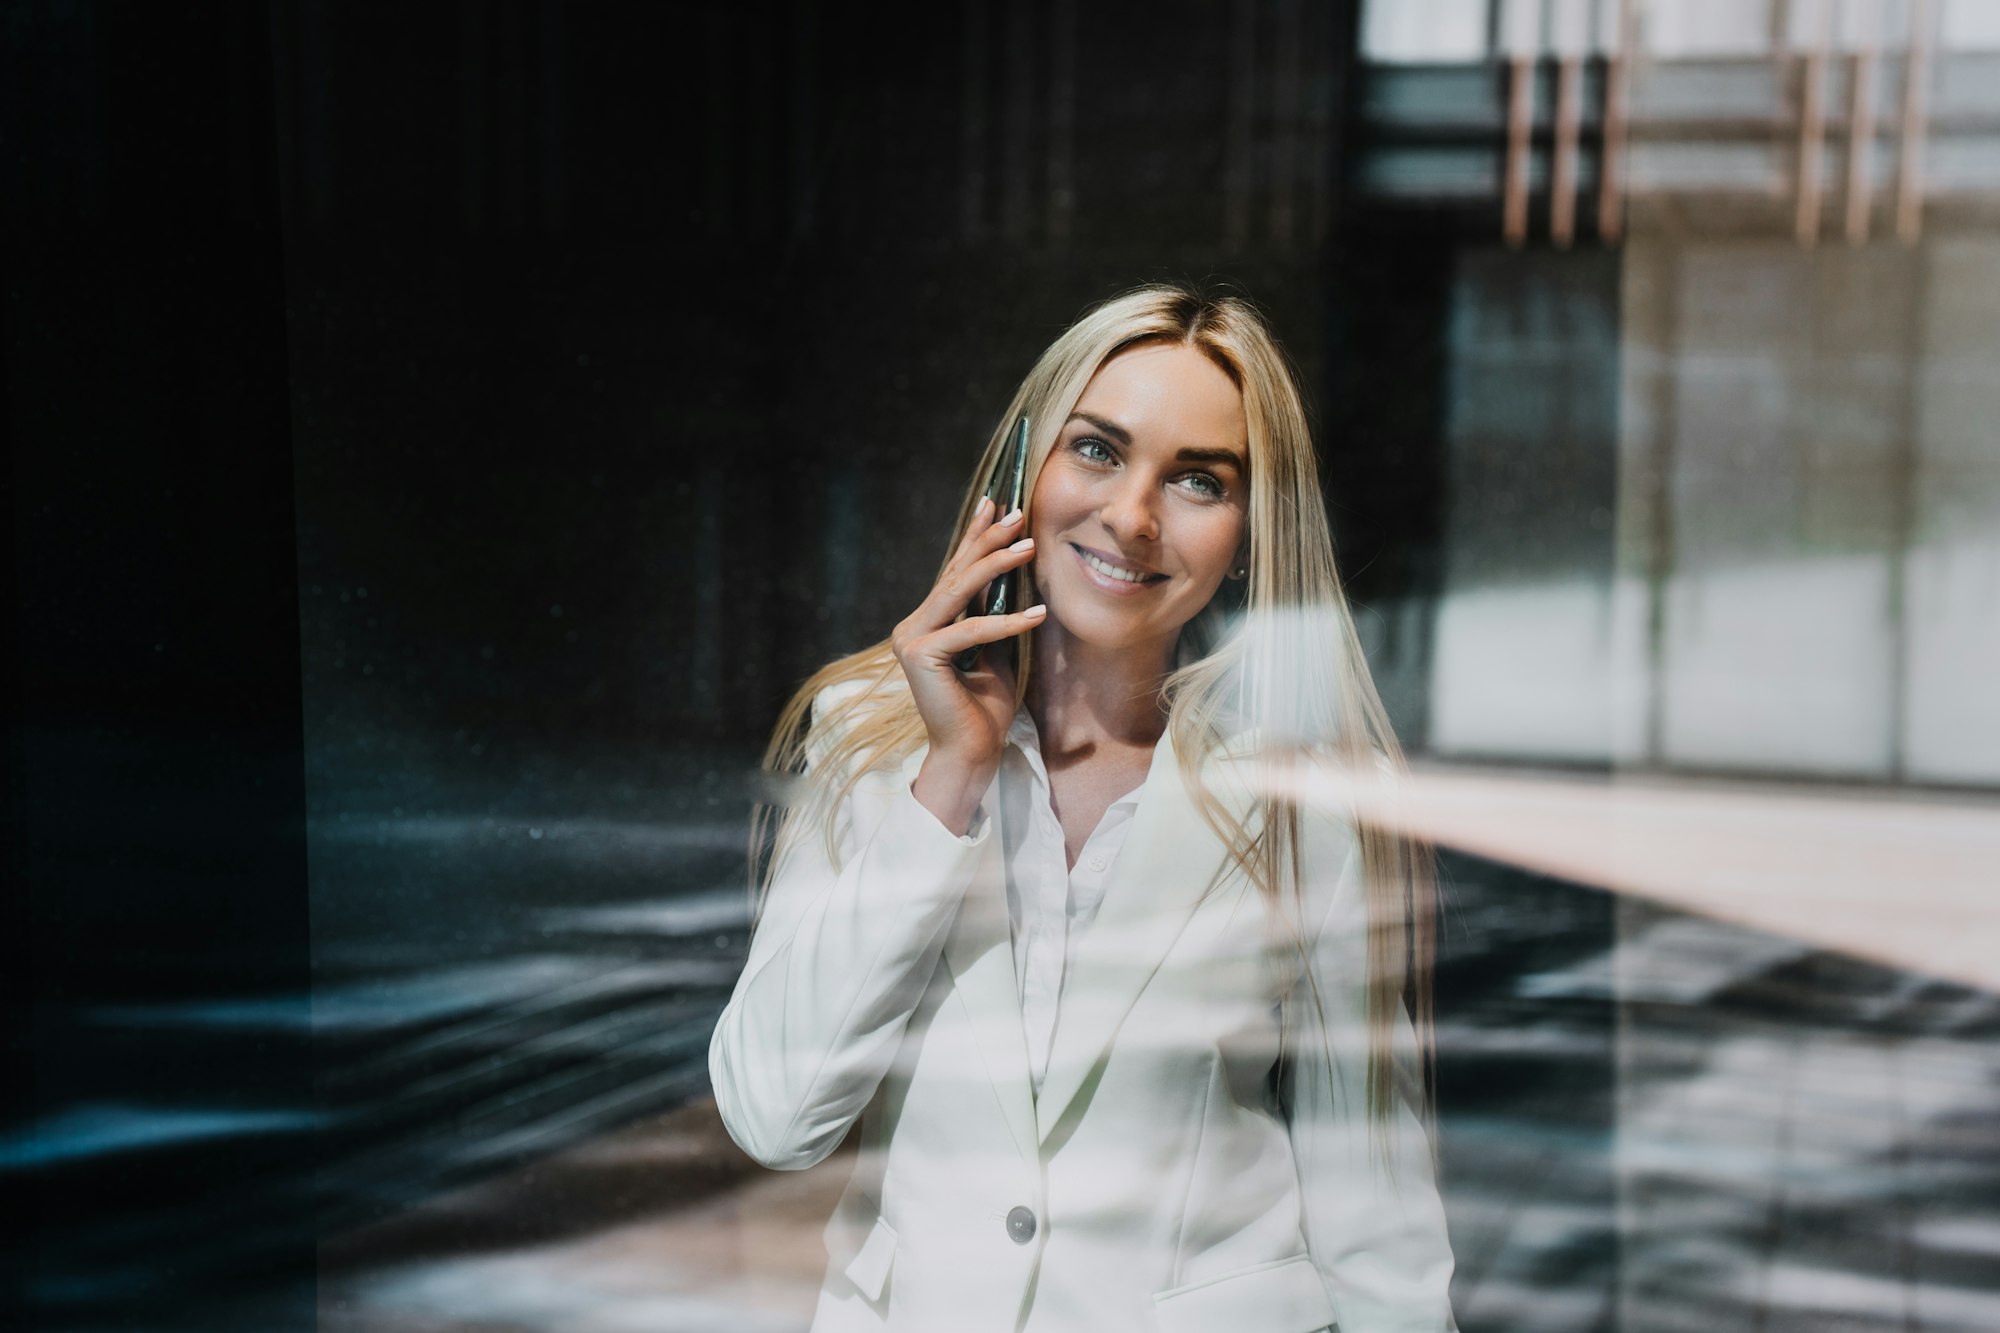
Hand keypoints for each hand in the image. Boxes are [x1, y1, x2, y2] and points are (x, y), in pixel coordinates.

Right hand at [890, 497, 1045, 831]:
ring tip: (1029, 547)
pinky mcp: (920, 656)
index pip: (955, 573)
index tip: (995, 505)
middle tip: (1017, 514)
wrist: (971, 754)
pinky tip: (1038, 613)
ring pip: (960, 592)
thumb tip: (1014, 578)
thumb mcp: (996, 652)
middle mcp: (912, 628)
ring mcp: (911, 640)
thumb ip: (995, 617)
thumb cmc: (985, 709)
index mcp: (927, 625)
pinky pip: (972, 630)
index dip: (975, 537)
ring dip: (997, 566)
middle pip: (956, 574)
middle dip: (988, 541)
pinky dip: (1008, 623)